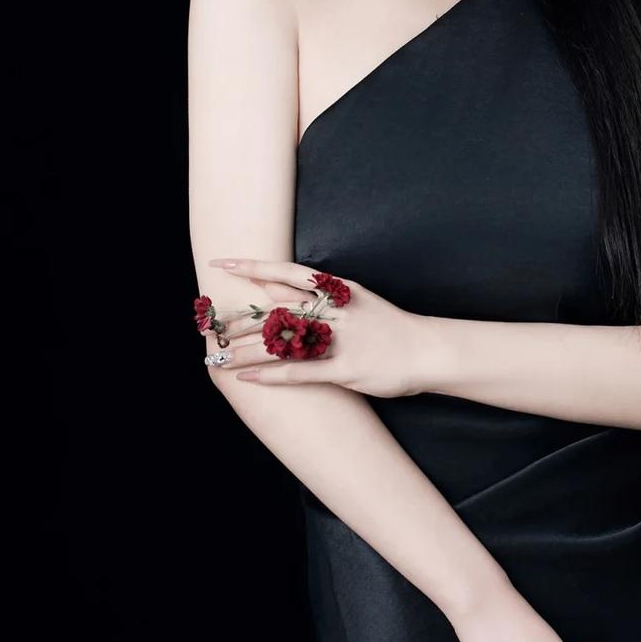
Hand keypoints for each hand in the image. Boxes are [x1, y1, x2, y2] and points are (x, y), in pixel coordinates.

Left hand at [201, 257, 432, 398]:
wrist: (427, 351)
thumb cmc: (388, 326)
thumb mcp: (354, 299)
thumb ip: (314, 293)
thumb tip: (272, 285)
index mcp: (337, 290)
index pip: (287, 272)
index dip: (252, 267)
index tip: (221, 264)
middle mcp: (335, 311)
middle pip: (277, 310)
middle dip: (241, 319)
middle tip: (213, 327)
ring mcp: (341, 341)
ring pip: (283, 342)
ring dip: (247, 349)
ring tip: (219, 357)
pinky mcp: (346, 370)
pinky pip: (301, 373)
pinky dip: (272, 375)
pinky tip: (248, 377)